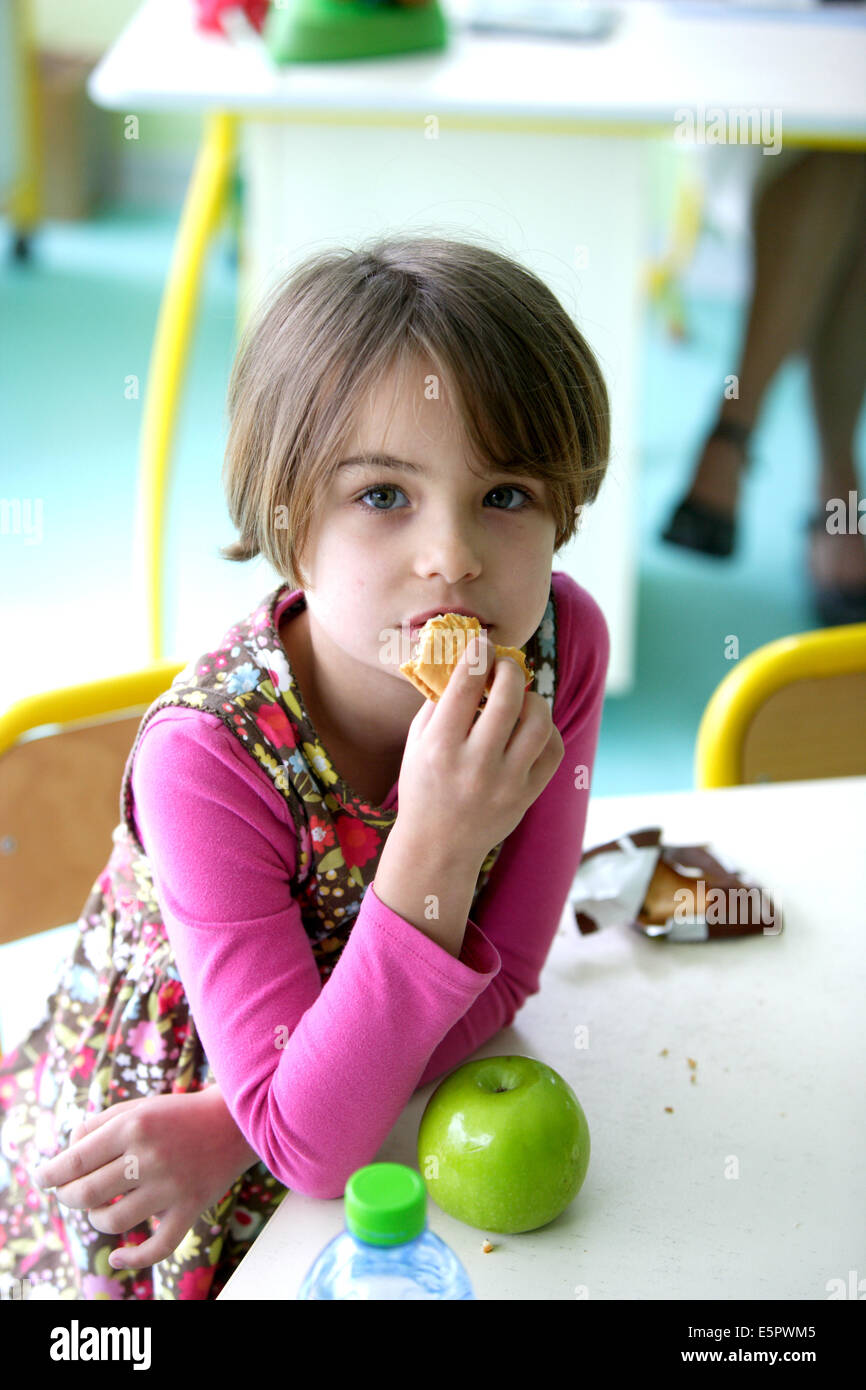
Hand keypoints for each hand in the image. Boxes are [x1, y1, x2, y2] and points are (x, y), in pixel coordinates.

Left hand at [33, 1088, 258, 1269]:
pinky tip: (118, 1255)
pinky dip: (132, 1258)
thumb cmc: (176, 1115)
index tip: (42, 1179)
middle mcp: (150, 1156)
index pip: (75, 1159)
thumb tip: (66, 1158)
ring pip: (112, 1221)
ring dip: (95, 1219)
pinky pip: (157, 1247)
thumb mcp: (136, 1107)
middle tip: (69, 1193)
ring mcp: (171, 1186)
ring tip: (98, 1210)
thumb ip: (97, 1126)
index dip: (50, 1174)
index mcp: (133, 1126)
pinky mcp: (190, 1208)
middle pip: (87, 1193)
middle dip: (68, 1197)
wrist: (233, 1122)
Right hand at [396, 632, 564, 863]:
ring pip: (538, 721)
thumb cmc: (423, 785)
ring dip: (532, 698)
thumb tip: (465, 659)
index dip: (477, 653)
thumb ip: (438, 702)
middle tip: (503, 665)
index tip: (482, 642)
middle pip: (507, 697)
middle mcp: (475, 765)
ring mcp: (506, 782)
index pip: (464, 685)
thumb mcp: (416, 743)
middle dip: (508, 669)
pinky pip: (553, 749)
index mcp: (440, 748)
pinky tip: (531, 726)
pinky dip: (547, 729)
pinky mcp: (527, 795)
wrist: (438, 846)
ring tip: (520, 697)